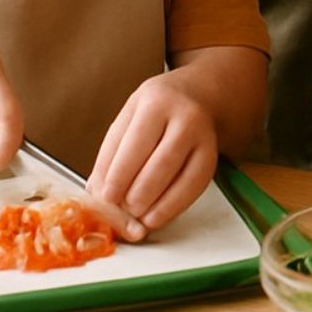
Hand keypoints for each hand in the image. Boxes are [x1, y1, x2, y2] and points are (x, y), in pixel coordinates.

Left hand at [88, 71, 218, 240]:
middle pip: (160, 164)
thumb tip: (98, 193)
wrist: (198, 95)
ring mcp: (203, 138)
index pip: (135, 145)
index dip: (119, 176)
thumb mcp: (129, 118)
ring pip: (181, 178)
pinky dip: (174, 207)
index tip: (106, 197)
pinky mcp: (212, 157)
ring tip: (137, 217)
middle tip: (121, 210)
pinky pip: (195, 187)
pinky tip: (157, 216)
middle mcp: (185, 117)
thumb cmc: (156, 109)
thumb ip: (112, 153)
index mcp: (155, 102)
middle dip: (137, 194)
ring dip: (156, 204)